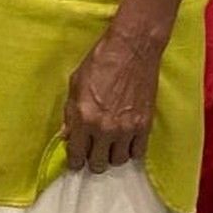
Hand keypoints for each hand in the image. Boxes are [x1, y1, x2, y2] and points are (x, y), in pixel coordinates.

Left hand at [63, 28, 160, 172]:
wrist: (132, 50)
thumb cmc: (99, 62)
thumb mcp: (75, 84)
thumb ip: (70, 113)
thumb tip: (67, 134)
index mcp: (83, 118)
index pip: (76, 154)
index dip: (75, 161)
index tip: (76, 160)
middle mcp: (104, 128)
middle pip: (98, 163)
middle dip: (92, 160)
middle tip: (93, 152)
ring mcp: (126, 129)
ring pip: (118, 161)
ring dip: (112, 155)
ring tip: (110, 146)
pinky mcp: (145, 126)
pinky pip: (138, 153)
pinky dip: (131, 151)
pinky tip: (126, 142)